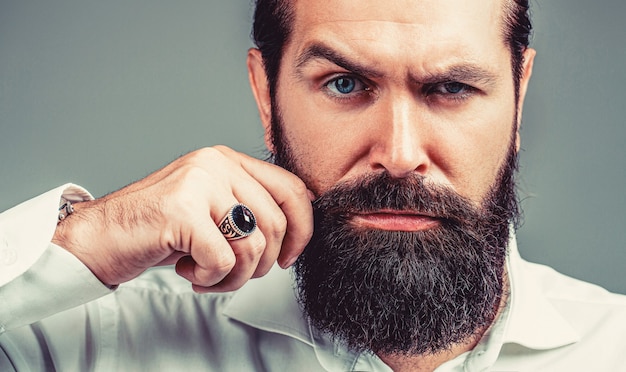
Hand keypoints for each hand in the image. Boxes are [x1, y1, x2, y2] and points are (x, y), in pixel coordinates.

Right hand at [52, 146, 313, 291]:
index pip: (292, 189)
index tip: (286, 258)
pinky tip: (186, 270)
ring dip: (234, 277)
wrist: (98, 238)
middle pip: (275, 224)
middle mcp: (215, 164)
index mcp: (228, 160)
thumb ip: (249, 210)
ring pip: (253, 245)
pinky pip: (224, 259)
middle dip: (260, 264)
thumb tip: (294, 235)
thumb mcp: (211, 211)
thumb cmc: (157, 231)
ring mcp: (198, 183)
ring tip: (206, 275)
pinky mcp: (181, 210)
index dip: (301, 229)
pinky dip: (210, 278)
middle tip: (231, 274)